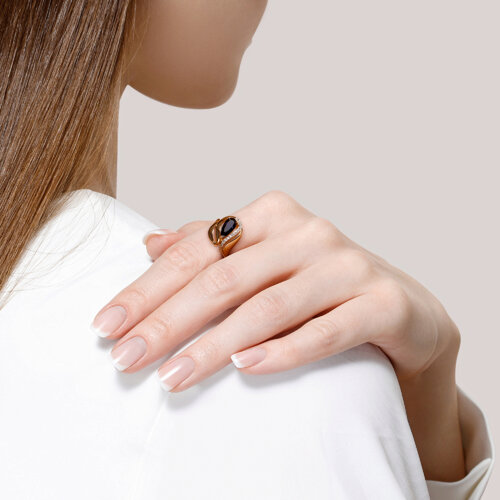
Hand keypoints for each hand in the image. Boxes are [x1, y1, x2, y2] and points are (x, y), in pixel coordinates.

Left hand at [92, 190, 464, 479]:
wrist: (399, 307)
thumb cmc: (318, 284)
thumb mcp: (262, 259)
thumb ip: (211, 247)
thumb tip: (150, 242)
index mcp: (272, 214)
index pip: (195, 251)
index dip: (146, 288)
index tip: (107, 325)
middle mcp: (309, 231)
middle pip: (224, 279)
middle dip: (168, 322)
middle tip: (126, 359)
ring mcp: (347, 265)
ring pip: (268, 306)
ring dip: (215, 345)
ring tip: (173, 377)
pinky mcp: (382, 302)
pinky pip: (326, 329)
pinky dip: (285, 351)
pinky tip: (247, 369)